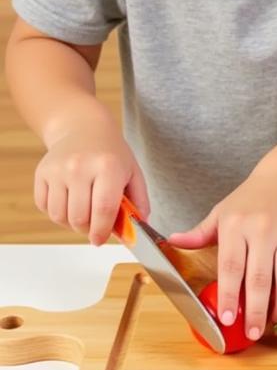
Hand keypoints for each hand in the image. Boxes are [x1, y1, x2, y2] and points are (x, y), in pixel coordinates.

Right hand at [34, 123, 148, 245]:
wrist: (84, 129)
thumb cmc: (111, 154)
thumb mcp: (133, 172)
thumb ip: (139, 201)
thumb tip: (141, 228)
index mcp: (107, 167)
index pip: (103, 209)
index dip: (102, 231)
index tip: (101, 240)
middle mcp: (79, 167)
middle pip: (79, 218)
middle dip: (88, 230)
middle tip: (95, 226)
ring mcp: (57, 170)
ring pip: (59, 216)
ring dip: (71, 224)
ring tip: (84, 214)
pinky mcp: (41, 173)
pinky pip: (45, 207)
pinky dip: (57, 213)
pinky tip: (70, 202)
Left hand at [168, 167, 276, 341]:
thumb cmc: (252, 199)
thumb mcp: (221, 213)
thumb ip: (199, 233)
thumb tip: (171, 242)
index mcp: (237, 226)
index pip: (231, 266)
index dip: (230, 295)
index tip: (228, 319)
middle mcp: (263, 230)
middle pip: (260, 278)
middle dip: (257, 311)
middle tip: (253, 333)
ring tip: (275, 321)